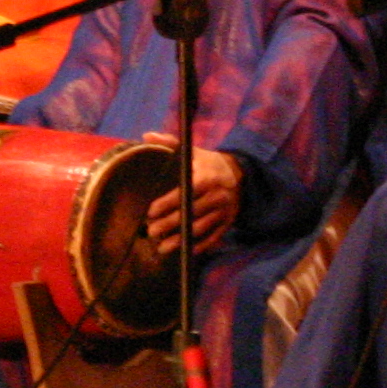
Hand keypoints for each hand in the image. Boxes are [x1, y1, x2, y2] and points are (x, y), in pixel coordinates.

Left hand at [143, 141, 244, 259]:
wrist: (239, 174)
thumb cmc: (207, 163)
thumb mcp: (192, 151)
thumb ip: (169, 144)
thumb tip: (147, 136)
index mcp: (207, 176)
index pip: (185, 192)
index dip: (167, 203)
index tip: (150, 212)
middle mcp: (218, 195)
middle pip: (191, 213)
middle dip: (170, 224)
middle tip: (151, 232)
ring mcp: (224, 211)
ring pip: (200, 228)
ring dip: (181, 239)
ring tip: (161, 247)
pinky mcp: (228, 223)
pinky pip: (214, 237)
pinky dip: (199, 246)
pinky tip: (184, 251)